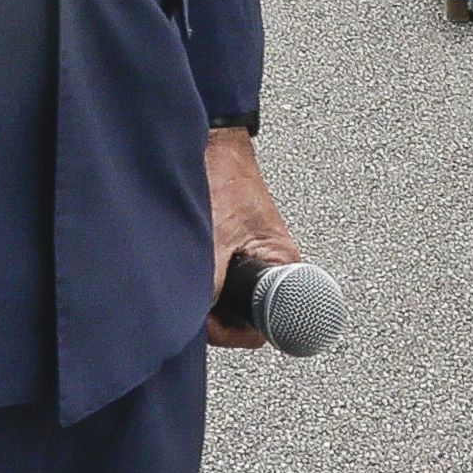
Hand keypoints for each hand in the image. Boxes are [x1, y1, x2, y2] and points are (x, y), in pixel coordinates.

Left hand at [202, 128, 300, 348]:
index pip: (265, 325)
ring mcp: (254, 255)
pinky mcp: (236, 245)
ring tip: (188, 279)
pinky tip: (188, 268)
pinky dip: (204, 278)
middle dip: (216, 314)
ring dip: (207, 295)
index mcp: (284, 264)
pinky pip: (221, 277)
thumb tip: (190, 317)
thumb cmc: (224, 179)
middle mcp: (273, 263)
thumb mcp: (212, 243)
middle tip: (194, 303)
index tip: (211, 324)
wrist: (212, 142)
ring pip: (230, 297)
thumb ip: (206, 285)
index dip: (234, 331)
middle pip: (246, 314)